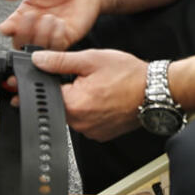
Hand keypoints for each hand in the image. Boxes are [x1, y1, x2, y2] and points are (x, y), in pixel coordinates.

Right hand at [0, 0, 100, 50]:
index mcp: (24, 13)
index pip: (8, 28)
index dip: (6, 29)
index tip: (8, 25)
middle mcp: (35, 26)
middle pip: (19, 42)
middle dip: (22, 32)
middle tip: (31, 16)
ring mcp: (49, 35)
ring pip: (36, 47)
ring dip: (41, 33)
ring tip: (49, 17)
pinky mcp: (64, 39)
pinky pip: (55, 47)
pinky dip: (55, 36)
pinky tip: (60, 23)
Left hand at [30, 48, 146, 141]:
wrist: (155, 92)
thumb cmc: (130, 75)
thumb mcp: (91, 59)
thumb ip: (60, 61)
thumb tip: (38, 60)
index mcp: (74, 104)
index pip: (46, 93)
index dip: (45, 82)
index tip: (42, 80)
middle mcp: (80, 122)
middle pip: (58, 104)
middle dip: (65, 90)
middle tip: (88, 79)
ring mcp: (91, 131)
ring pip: (72, 113)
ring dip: (78, 100)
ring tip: (98, 87)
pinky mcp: (100, 134)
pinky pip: (85, 121)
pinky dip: (89, 110)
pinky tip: (103, 99)